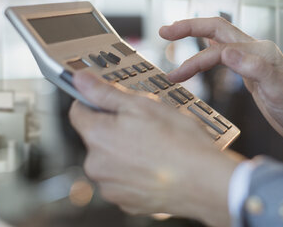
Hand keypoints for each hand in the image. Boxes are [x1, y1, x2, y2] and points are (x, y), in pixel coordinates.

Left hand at [69, 71, 242, 225]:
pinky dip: (136, 172)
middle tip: (145, 124)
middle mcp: (96, 165)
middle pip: (97, 137)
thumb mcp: (143, 105)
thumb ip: (105, 93)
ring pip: (111, 160)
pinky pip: (124, 180)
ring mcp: (111, 187)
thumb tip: (80, 80)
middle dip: (115, 128)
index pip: (78, 111)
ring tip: (155, 147)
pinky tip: (156, 165)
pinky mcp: (127, 203)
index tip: (110, 100)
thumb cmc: (179, 143)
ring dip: (126, 151)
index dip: (94, 100)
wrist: (205, 181)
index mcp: (97, 136)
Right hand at [160, 17, 282, 148]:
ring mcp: (251, 62)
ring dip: (193, 48)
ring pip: (216, 45)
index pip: (217, 41)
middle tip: (164, 33)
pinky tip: (199, 61)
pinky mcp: (250, 74)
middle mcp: (253, 51)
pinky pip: (222, 59)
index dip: (192, 44)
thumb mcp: (278, 89)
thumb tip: (225, 52)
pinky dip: (206, 57)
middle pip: (215, 30)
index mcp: (258, 51)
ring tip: (173, 57)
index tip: (169, 49)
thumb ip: (254, 68)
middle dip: (189, 29)